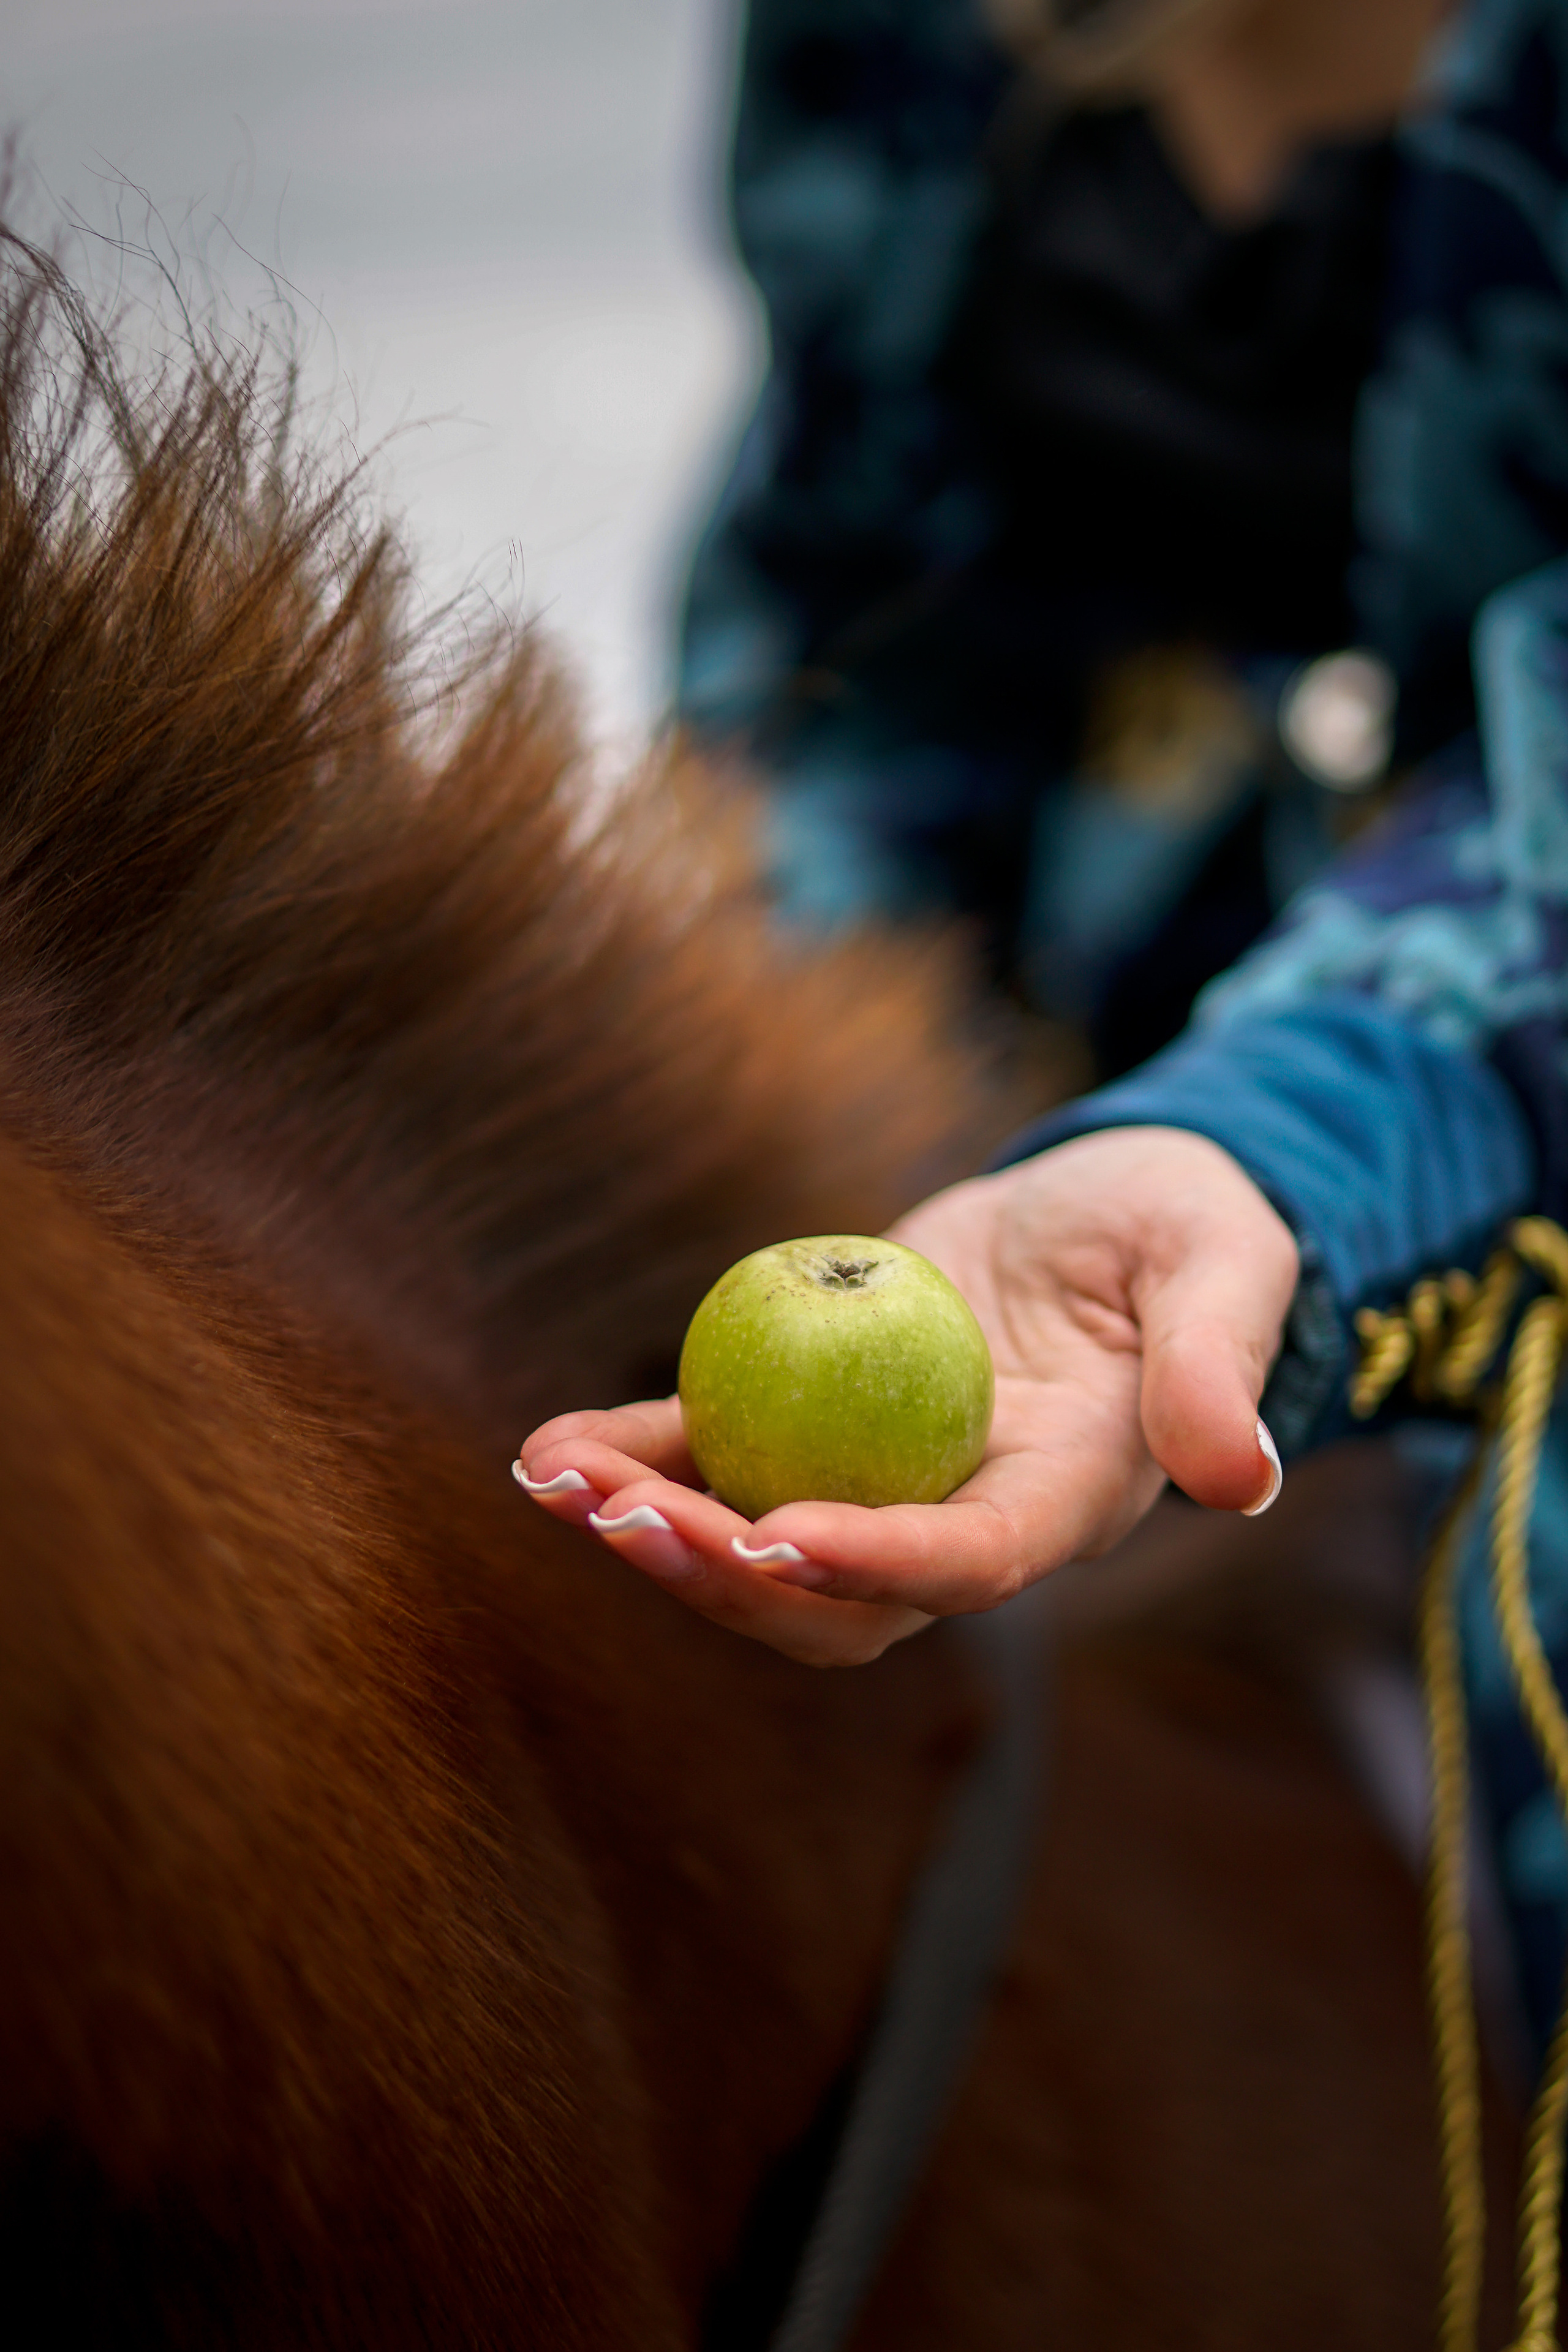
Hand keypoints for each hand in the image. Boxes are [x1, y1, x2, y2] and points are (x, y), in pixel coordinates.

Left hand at [515, 1127, 1298, 1665]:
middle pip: (838, 1596)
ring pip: (758, 1546)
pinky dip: (639, 1458)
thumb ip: (1215, 1362)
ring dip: (656, 1528)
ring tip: (553, 1482)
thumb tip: (1235, 1478)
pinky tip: (549, 1450)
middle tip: (621, 1519)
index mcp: (1063, 1495)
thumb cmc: (1187, 1224)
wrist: (1114, 1206)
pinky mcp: (819, 1421)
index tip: (778, 1535)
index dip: (877, 1560)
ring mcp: (882, 1478)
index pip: (969, 1558)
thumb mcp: (1222, 1266)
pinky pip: (721, 1458)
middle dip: (725, 1576)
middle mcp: (962, 1515)